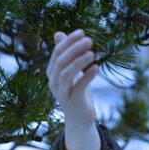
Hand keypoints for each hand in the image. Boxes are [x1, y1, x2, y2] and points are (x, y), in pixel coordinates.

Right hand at [46, 30, 100, 149]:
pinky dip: (87, 76)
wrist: (80, 118)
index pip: (57, 53)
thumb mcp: (71, 71)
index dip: (68, 42)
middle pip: (61, 62)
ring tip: (92, 53)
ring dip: (79, 61)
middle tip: (89, 40)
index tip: (81, 32)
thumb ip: (65, 54)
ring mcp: (62, 93)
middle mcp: (54, 82)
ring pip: (66, 74)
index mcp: (52, 73)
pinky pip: (78, 87)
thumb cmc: (76, 91)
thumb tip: (58, 33)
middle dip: (74, 49)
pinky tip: (96, 68)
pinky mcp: (73, 101)